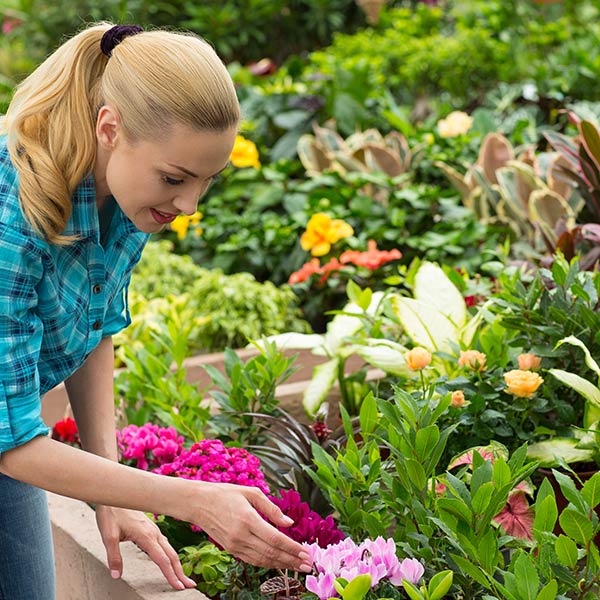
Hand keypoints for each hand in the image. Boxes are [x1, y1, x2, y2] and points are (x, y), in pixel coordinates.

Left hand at [95, 505, 196, 590]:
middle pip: (171, 556)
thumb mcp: (108, 536)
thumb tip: (116, 575)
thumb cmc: (111, 513)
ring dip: (177, 564)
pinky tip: (171, 559)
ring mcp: (154, 530)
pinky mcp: (151, 529)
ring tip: (183, 577)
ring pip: (170, 549)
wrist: (114, 495)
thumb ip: (114, 556)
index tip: (179, 587)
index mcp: (147, 536)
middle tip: (190, 586)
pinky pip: (165, 544)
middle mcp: (154, 533)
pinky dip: (171, 555)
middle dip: (181, 572)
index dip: (171, 575)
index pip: (162, 560)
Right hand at [188, 482, 312, 572]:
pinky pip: (252, 560)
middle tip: (308, 565)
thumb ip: (271, 509)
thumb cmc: (226, 494)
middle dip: (291, 560)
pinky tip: (279, 563)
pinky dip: (268, 563)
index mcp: (248, 519)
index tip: (306, 553)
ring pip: (263, 560)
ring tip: (297, 567)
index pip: (275, 539)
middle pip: (271, 553)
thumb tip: (289, 524)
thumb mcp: (250, 492)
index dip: (292, 548)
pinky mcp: (231, 549)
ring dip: (282, 565)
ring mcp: (235, 545)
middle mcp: (241, 536)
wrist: (198, 503)